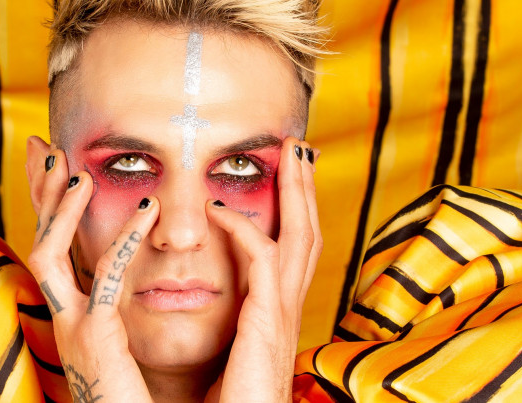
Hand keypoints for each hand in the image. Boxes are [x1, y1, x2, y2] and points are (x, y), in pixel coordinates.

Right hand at [25, 138, 158, 402]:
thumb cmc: (134, 399)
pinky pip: (105, 278)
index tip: (57, 171)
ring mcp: (73, 328)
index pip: (54, 252)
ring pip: (47, 255)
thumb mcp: (122, 347)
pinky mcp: (95, 337)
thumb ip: (119, 315)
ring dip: (61, 210)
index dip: (50, 210)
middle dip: (41, 196)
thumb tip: (129, 289)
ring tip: (77, 171)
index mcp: (73, 318)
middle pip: (38, 243)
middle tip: (45, 150)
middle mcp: (63, 319)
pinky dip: (125, 240)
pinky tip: (148, 211)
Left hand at [205, 138, 321, 401]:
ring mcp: (283, 316)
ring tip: (289, 155)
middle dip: (304, 190)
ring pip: (300, 237)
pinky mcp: (268, 323)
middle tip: (299, 150)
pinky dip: (243, 228)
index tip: (285, 180)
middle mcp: (287, 310)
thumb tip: (213, 305)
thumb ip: (231, 326)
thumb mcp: (231, 354)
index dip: (293, 213)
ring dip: (295, 192)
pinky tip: (219, 208)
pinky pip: (263, 260)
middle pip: (308, 234)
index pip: (293, 251)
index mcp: (277, 315)